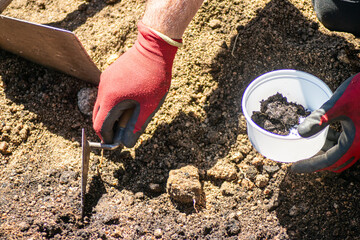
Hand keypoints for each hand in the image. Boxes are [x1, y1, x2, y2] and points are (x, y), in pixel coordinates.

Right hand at [92, 21, 180, 147]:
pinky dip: (112, 103)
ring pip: (101, 104)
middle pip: (97, 116)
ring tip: (126, 117)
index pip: (101, 126)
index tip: (114, 143)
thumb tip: (126, 143)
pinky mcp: (109, 74)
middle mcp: (103, 90)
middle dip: (106, 127)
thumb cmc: (153, 78)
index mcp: (111, 100)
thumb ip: (136, 126)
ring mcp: (104, 80)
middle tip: (120, 133)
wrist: (153, 49)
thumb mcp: (148, 107)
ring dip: (110, 114)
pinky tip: (128, 102)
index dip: (107, 137)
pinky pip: (106, 93)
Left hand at [291, 73, 359, 172]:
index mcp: (355, 143)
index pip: (328, 162)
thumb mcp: (339, 104)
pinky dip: (334, 143)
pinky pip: (347, 144)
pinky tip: (324, 135)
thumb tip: (300, 133)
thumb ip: (319, 118)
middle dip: (317, 162)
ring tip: (308, 147)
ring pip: (342, 154)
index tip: (294, 168)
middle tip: (299, 160)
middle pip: (335, 162)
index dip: (310, 166)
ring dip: (325, 152)